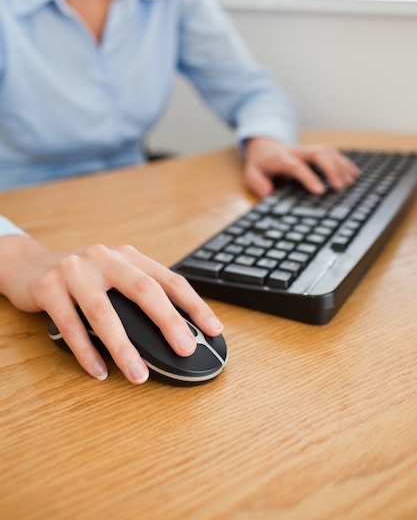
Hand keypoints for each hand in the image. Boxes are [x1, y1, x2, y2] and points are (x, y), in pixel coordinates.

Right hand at [0, 236, 222, 383]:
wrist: (29, 265)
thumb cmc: (82, 278)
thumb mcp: (114, 277)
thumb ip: (139, 296)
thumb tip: (177, 334)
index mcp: (128, 256)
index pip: (169, 279)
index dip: (194, 304)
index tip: (214, 328)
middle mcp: (104, 258)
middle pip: (143, 289)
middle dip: (167, 321)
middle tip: (185, 349)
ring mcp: (74, 271)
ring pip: (103, 312)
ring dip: (123, 347)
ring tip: (139, 375)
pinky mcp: (48, 287)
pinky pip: (69, 325)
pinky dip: (86, 352)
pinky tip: (99, 371)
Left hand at [243, 137, 359, 197]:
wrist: (264, 145)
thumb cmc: (260, 163)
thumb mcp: (251, 174)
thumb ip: (257, 183)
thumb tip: (268, 192)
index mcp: (281, 159)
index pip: (297, 166)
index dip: (309, 178)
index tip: (320, 191)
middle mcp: (297, 151)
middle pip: (318, 154)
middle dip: (331, 169)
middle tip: (340, 186)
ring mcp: (308, 149)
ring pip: (328, 151)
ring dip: (341, 165)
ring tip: (349, 182)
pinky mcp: (316, 150)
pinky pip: (333, 152)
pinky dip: (345, 162)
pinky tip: (354, 173)